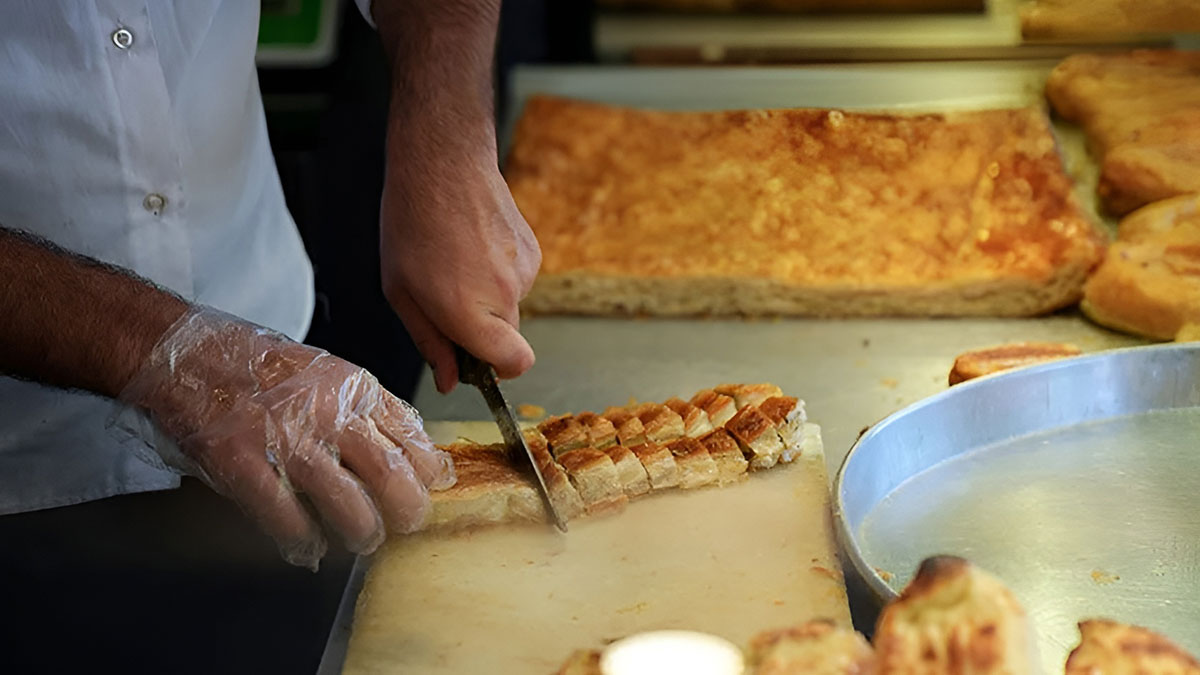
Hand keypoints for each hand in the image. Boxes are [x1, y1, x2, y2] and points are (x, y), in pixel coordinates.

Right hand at [114, 308, 455, 568]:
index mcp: (353, 387)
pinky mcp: (242, 461)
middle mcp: (327, 411)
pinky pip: (285, 516)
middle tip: (407, 525)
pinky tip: (308, 547)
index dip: (428, 472)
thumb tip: (418, 449)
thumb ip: (372, 408)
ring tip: (363, 539)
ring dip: (362, 532)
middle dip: (407, 510)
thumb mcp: (331, 372)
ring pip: (347, 503)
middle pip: (390, 474)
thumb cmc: (261, 366)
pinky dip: (302, 541)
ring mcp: (284, 437)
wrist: (187, 352)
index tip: (431, 489)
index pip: (412, 437)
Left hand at [380, 134, 540, 393]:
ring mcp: (524, 271)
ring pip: (510, 306)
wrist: (443, 164)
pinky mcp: (532, 251)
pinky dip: (497, 272)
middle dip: (481, 330)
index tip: (478, 362)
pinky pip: (517, 279)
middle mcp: (504, 294)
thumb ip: (430, 342)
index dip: (499, 371)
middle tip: (446, 299)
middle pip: (507, 337)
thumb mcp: (401, 292)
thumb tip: (451, 380)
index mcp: (469, 311)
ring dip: (486, 296)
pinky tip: (473, 246)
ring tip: (455, 261)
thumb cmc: (412, 225)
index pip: (515, 363)